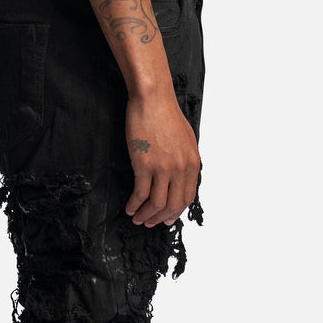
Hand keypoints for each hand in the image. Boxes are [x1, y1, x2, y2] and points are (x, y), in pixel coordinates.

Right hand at [124, 90, 199, 227]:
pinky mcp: (144, 165)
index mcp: (193, 163)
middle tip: (151, 223)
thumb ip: (184, 161)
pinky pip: (140, 194)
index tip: (167, 218)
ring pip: (156, 204)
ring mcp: (163, 168)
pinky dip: (134, 205)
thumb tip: (178, 179)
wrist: (153, 99)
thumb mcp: (186, 140)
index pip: (187, 197)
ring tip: (138, 219)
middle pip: (172, 205)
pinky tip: (130, 207)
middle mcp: (180, 168)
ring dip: (146, 215)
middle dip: (160, 218)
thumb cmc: (166, 114)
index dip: (176, 212)